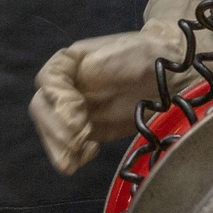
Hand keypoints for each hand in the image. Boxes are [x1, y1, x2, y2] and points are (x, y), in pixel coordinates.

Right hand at [29, 21, 185, 176]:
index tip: (79, 113)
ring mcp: (75, 110)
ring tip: (76, 159)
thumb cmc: (145, 56)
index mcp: (69, 62)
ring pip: (52, 130)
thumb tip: (75, 89)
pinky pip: (71, 145)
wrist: (170, 74)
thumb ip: (96, 68)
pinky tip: (90, 155)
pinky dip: (74, 155)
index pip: (48, 80)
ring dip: (59, 147)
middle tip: (76, 141)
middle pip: (43, 108)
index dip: (58, 98)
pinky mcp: (88, 129)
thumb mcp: (122, 53)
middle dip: (55, 128)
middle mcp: (66, 86)